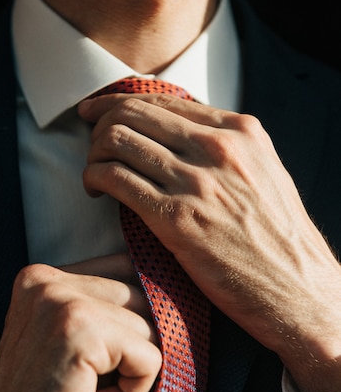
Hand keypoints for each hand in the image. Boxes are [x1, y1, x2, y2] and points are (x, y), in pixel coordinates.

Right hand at [0, 254, 160, 391]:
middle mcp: (47, 281)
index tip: (107, 362)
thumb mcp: (65, 341)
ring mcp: (62, 303)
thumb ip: (100, 309)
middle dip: (135, 350)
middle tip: (94, 388)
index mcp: (41, 278)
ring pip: (151, 329)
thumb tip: (166, 293)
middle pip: (142, 299)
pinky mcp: (81, 332)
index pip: (125, 271)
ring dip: (132, 375)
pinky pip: (150, 359)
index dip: (133, 322)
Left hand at [79, 94, 340, 391]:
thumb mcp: (262, 173)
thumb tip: (176, 135)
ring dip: (93, 154)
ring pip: (118, 140)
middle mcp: (218, 148)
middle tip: (90, 143)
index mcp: (240, 131)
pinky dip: (94, 178)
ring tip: (94, 174)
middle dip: (100, 124)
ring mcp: (198, 182)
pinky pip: (116, 179)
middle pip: (133, 112)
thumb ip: (224, 148)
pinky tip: (95, 191)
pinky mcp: (178, 219)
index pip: (162, 99)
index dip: (118, 101)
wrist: (300, 291)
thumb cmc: (279, 238)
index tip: (97, 111)